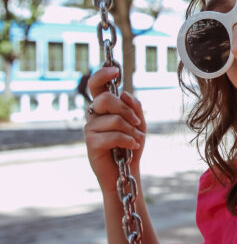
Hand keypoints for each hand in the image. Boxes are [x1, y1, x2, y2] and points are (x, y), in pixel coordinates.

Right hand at [84, 66, 145, 192]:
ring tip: (137, 140)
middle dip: (127, 110)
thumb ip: (134, 107)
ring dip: (131, 130)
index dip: (102, 75)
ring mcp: (90, 128)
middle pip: (106, 98)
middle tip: (137, 122)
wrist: (125, 172)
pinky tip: (133, 147)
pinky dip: (128, 140)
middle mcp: (93, 115)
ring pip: (114, 119)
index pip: (96, 85)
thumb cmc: (130, 145)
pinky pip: (113, 135)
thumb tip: (124, 93)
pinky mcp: (91, 143)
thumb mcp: (138, 123)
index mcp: (102, 107)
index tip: (115, 71)